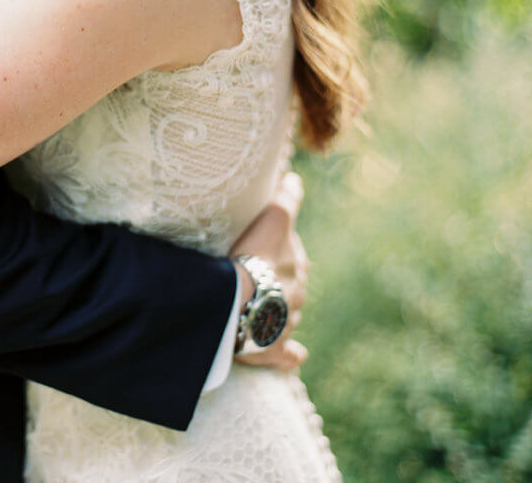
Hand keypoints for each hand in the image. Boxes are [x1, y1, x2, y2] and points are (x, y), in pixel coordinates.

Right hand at [229, 171, 309, 369]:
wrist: (234, 303)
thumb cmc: (249, 258)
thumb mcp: (272, 220)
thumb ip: (286, 199)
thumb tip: (297, 178)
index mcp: (295, 265)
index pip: (291, 252)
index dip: (278, 247)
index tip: (266, 245)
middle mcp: (295, 294)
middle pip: (291, 283)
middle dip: (279, 279)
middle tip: (257, 274)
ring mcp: (286, 323)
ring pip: (288, 314)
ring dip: (278, 310)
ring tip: (259, 307)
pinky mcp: (275, 350)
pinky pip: (289, 353)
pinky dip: (291, 353)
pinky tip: (295, 354)